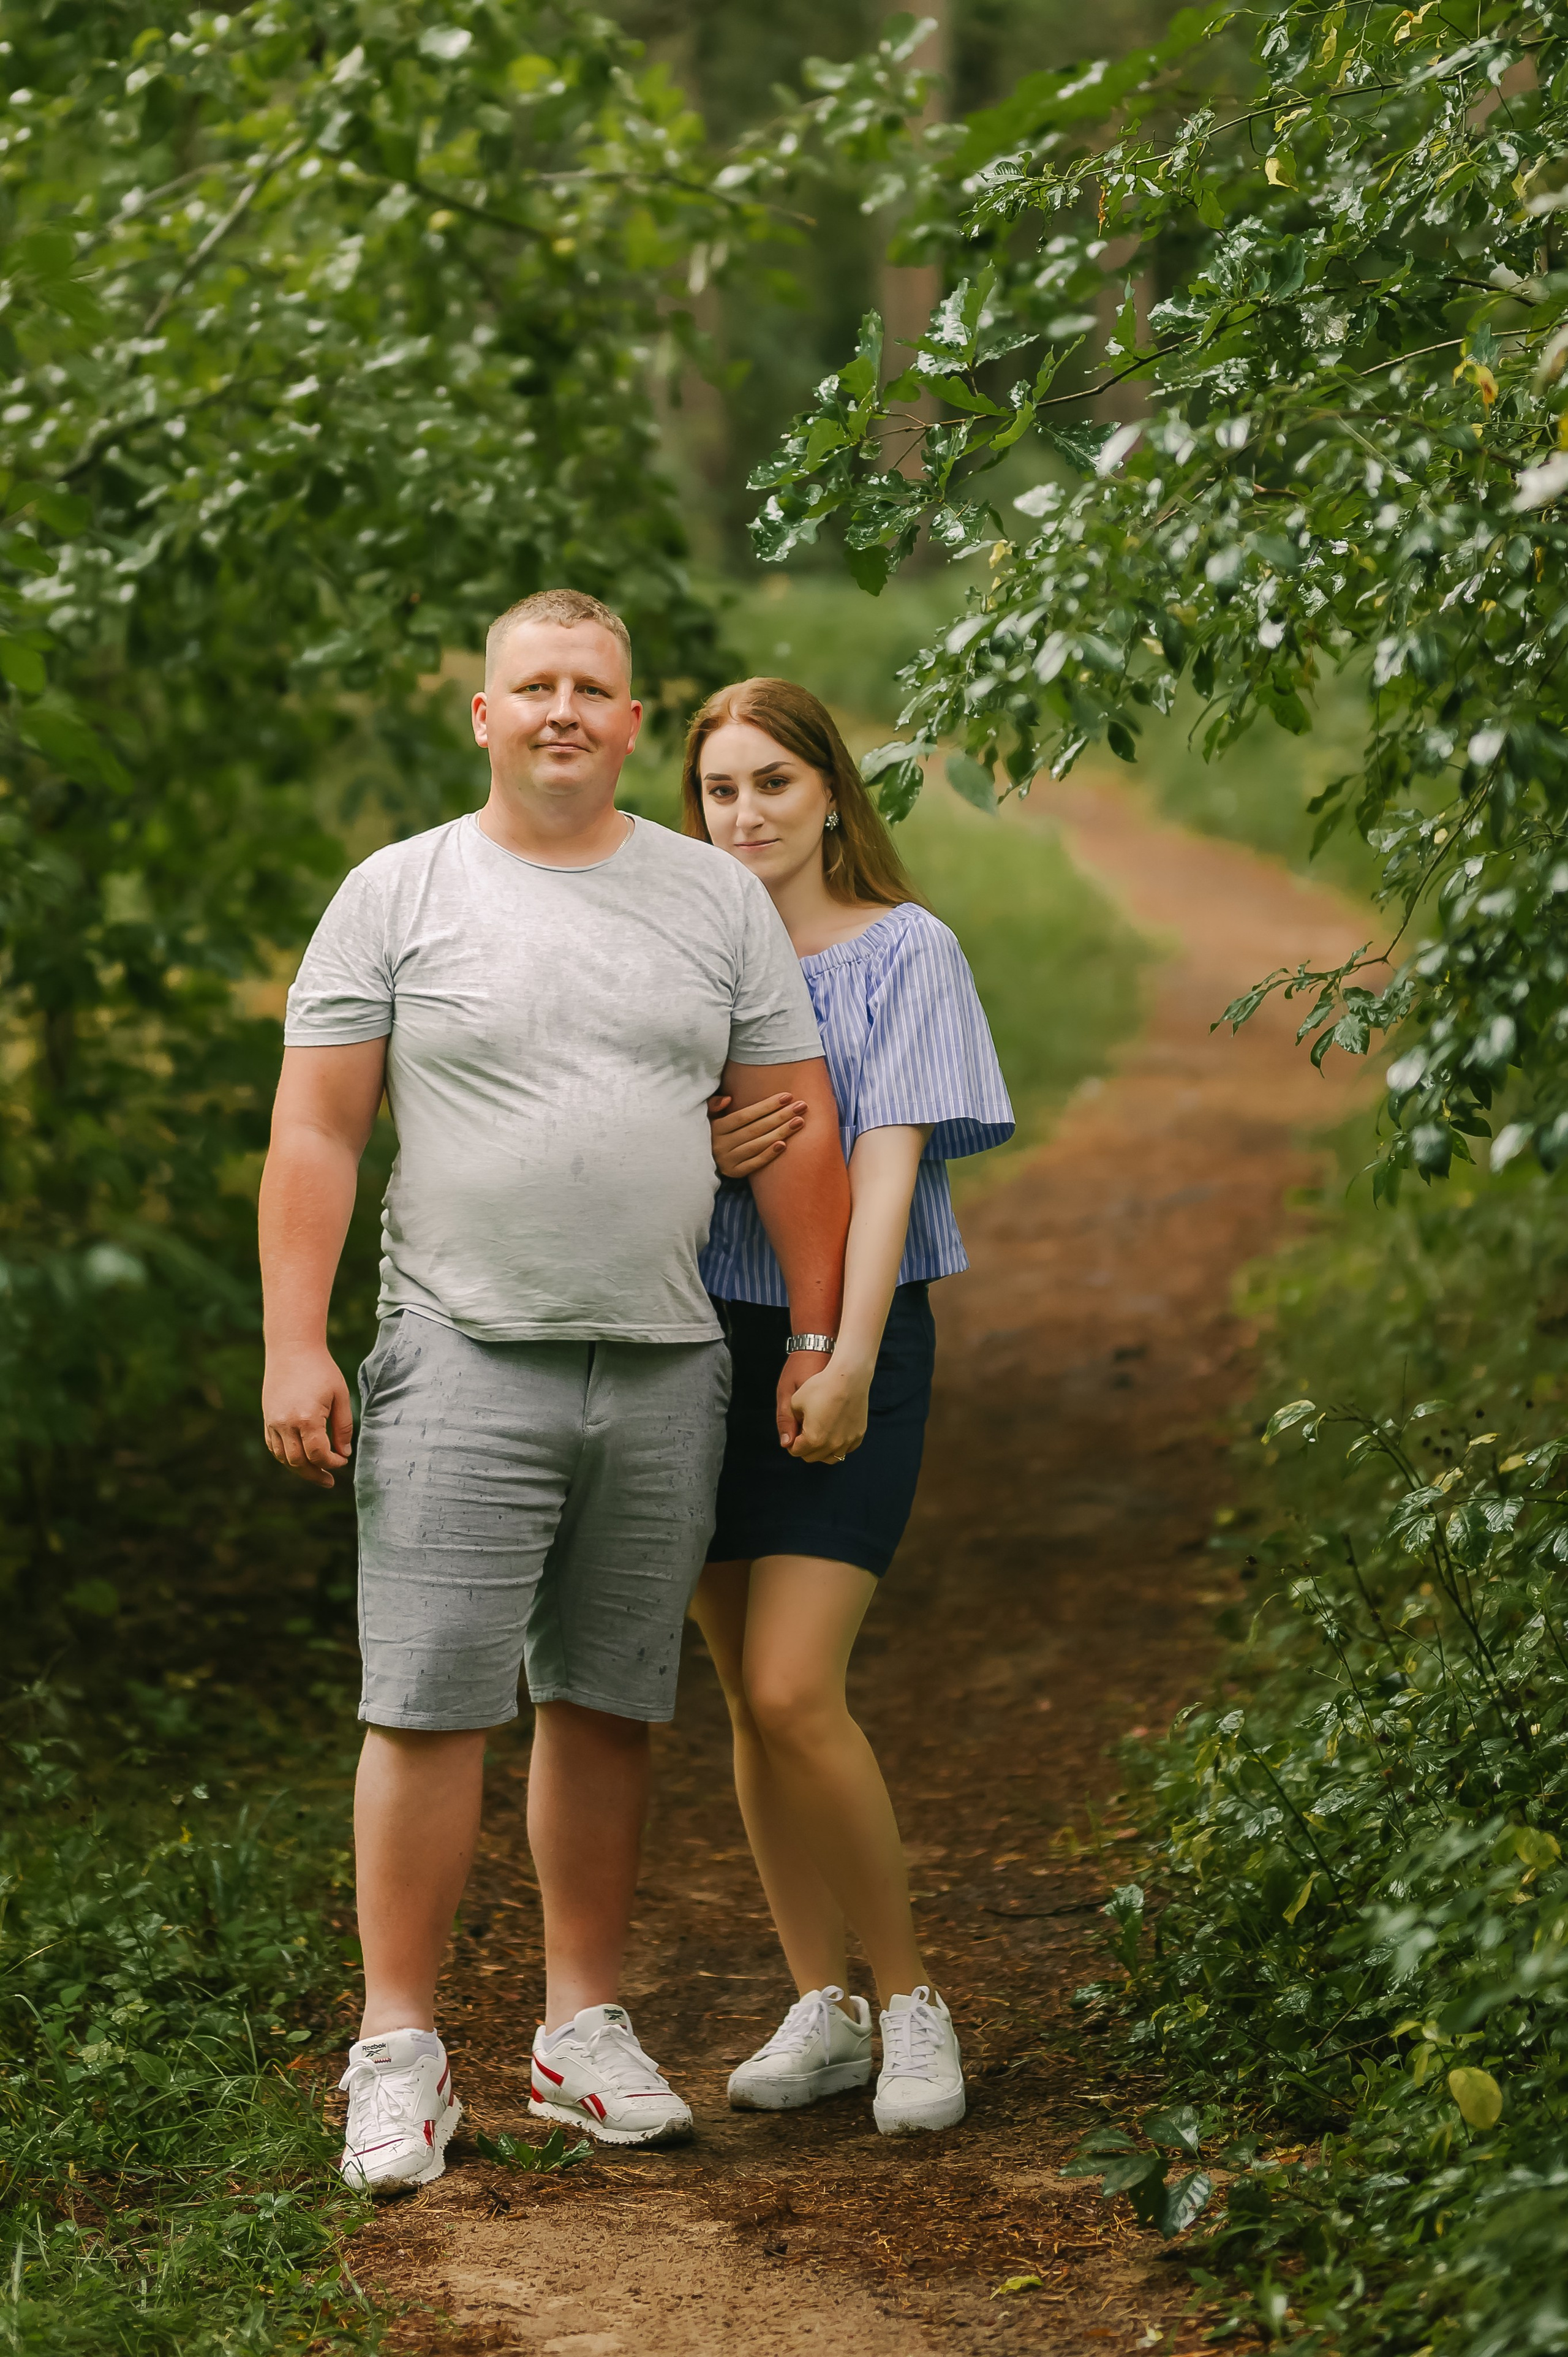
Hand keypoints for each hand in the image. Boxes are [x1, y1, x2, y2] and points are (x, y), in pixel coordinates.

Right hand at [263, 1345, 353, 1488]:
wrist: (292, 1349)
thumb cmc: (321, 1370)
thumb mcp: (340, 1396)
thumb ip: (343, 1427)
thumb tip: (344, 1454)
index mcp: (306, 1418)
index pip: (318, 1454)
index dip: (332, 1463)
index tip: (342, 1461)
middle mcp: (285, 1423)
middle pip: (299, 1463)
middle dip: (315, 1475)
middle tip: (329, 1481)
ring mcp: (272, 1422)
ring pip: (283, 1458)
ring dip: (300, 1470)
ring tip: (316, 1474)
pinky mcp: (267, 1418)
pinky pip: (273, 1446)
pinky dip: (286, 1457)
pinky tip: (299, 1460)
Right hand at [707, 1090, 805, 1179]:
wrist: (701, 1158)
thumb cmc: (712, 1131)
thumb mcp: (707, 1116)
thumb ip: (714, 1105)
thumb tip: (727, 1099)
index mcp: (716, 1128)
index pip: (745, 1116)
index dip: (766, 1106)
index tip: (787, 1096)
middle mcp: (721, 1144)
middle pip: (755, 1129)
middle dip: (780, 1116)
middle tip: (801, 1106)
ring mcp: (727, 1160)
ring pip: (757, 1145)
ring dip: (780, 1133)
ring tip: (799, 1122)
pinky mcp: (734, 1172)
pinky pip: (754, 1163)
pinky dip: (769, 1154)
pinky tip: (785, 1145)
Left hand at [780, 1356, 871, 1463]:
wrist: (848, 1377)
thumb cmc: (820, 1386)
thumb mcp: (795, 1402)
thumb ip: (787, 1424)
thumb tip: (785, 1442)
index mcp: (813, 1439)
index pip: (795, 1451)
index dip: (791, 1441)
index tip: (793, 1431)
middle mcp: (832, 1445)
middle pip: (812, 1457)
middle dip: (804, 1447)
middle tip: (804, 1431)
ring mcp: (847, 1442)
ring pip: (831, 1457)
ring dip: (821, 1450)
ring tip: (819, 1434)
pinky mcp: (858, 1435)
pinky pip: (846, 1449)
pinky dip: (838, 1445)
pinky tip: (834, 1432)